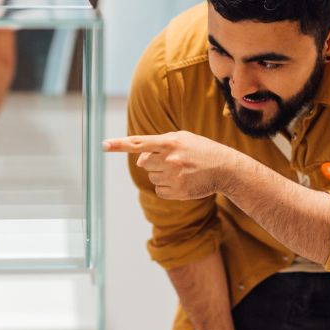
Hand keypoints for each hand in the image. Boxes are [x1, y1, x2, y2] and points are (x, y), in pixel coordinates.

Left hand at [106, 131, 239, 199]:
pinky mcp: (177, 191)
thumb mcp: (183, 138)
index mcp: (170, 141)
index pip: (139, 142)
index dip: (120, 144)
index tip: (103, 145)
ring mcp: (174, 176)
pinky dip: (167, 187)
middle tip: (173, 160)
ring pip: (152, 178)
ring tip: (182, 170)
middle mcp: (170, 158)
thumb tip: (139, 159)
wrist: (225, 168)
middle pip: (144, 163)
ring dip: (162, 174)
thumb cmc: (202, 150)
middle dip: (154, 162)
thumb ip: (159, 144)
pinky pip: (159, 190)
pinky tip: (182, 181)